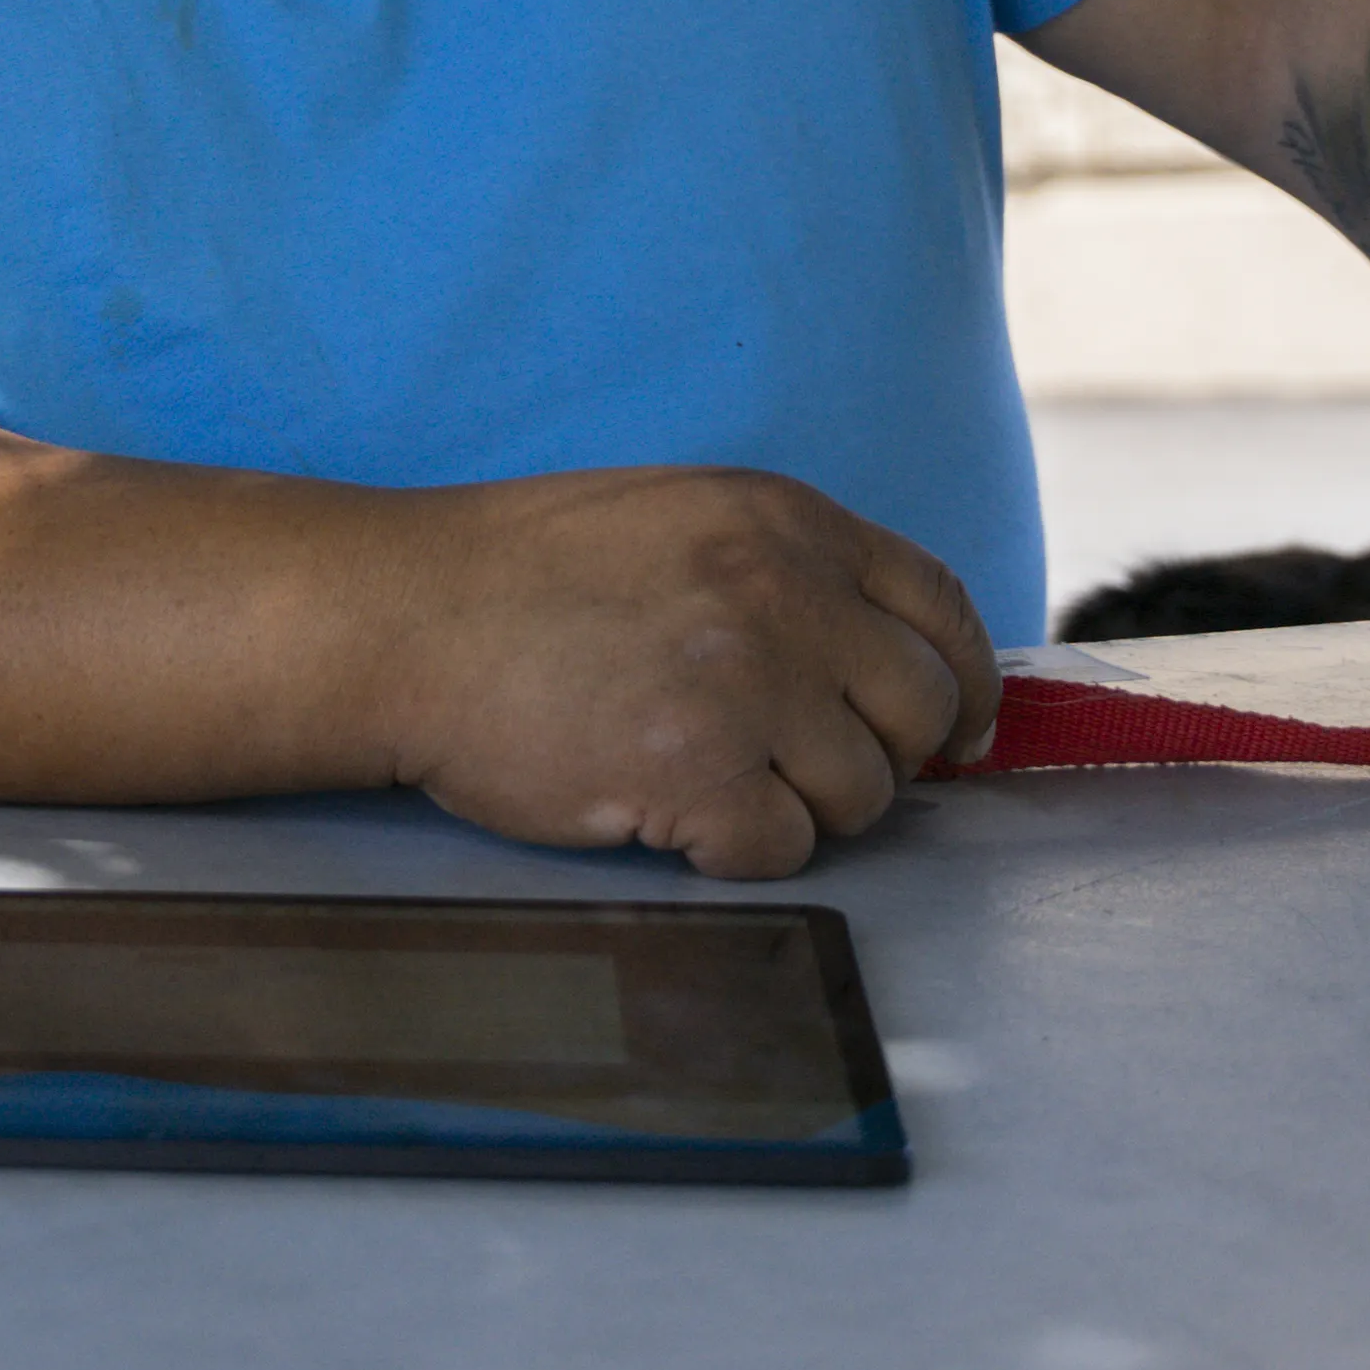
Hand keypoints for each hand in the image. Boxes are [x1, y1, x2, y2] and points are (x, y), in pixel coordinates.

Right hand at [371, 465, 999, 879]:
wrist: (402, 619)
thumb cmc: (518, 574)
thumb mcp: (676, 519)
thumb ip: (785, 571)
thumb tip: (885, 662)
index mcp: (784, 522)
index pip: (944, 607)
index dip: (966, 680)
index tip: (959, 727)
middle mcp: (784, 595)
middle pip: (923, 709)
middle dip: (883, 754)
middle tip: (804, 766)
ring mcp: (746, 688)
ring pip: (863, 793)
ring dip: (801, 805)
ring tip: (706, 777)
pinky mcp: (697, 776)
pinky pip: (783, 850)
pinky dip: (734, 849)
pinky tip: (667, 810)